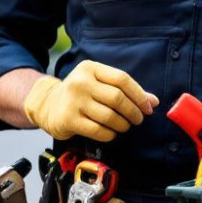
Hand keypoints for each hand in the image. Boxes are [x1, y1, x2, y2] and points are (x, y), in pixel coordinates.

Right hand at [22, 60, 158, 141]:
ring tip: (124, 126)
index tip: (148, 107)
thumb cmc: (81, 94)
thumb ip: (125, 90)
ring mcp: (73, 101)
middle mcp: (80, 82)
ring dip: (123, 125)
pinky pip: (99, 130)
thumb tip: (153, 102)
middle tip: (138, 119)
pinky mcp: (68, 120)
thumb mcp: (100, 84)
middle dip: (133, 112)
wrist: (49, 105)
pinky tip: (111, 132)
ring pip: (109, 116)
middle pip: (117, 98)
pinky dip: (110, 134)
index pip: (122, 79)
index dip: (139, 95)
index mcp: (90, 68)